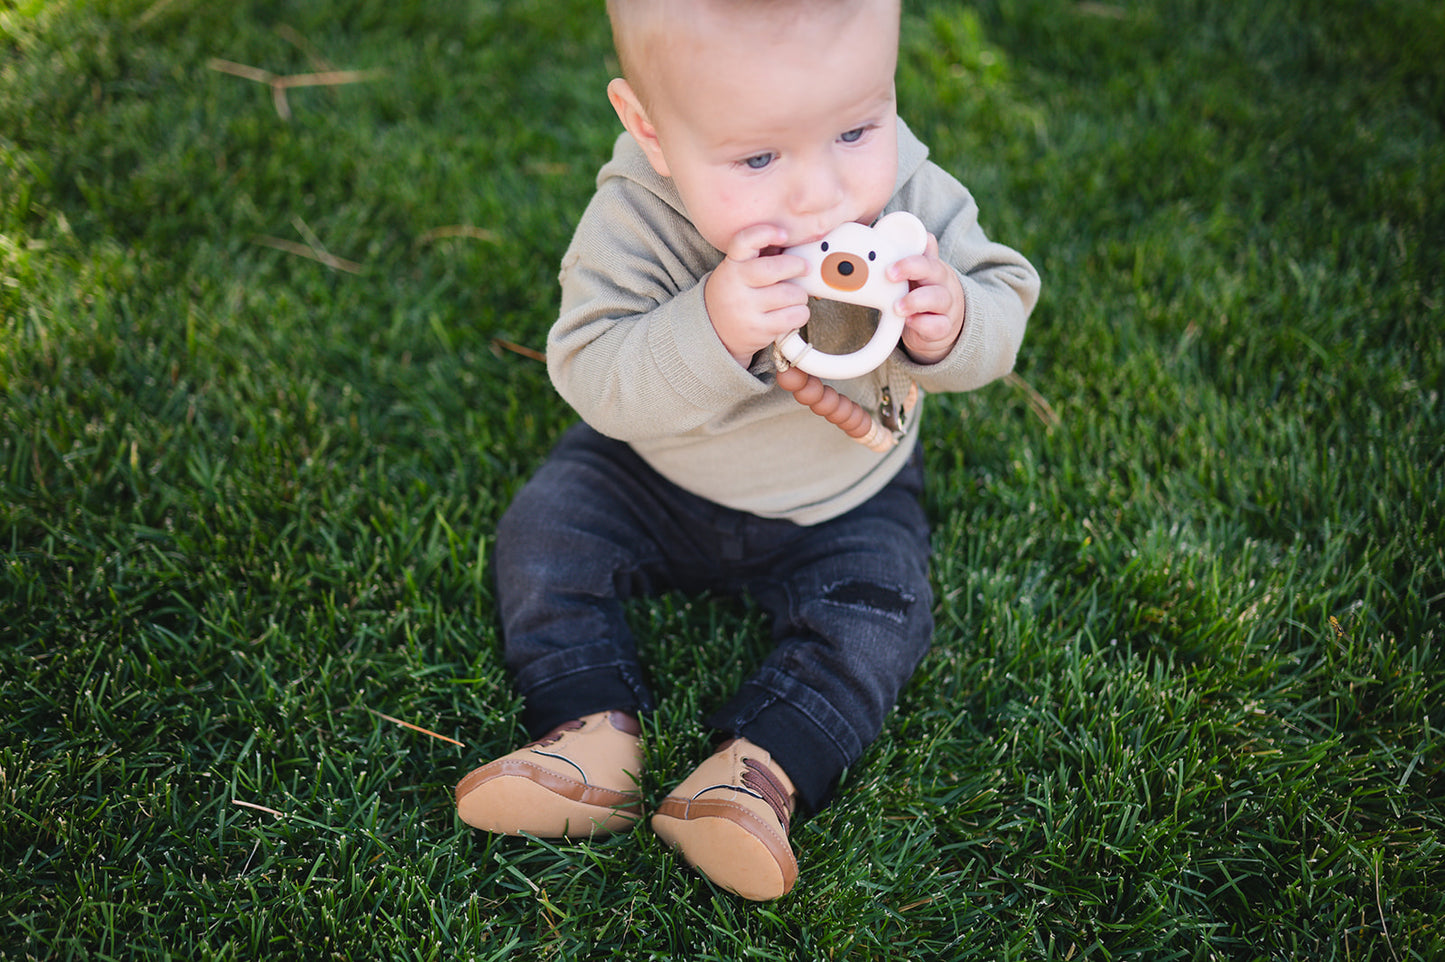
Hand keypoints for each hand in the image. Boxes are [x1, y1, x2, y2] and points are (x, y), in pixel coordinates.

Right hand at [705, 224, 810, 365]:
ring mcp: (747, 310)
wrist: (716, 331)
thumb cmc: (736, 295)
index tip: (783, 234)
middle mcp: (736, 286)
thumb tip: (797, 248)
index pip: (744, 241)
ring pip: (792, 294)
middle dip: (798, 266)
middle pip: (776, 269)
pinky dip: (801, 313)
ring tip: (793, 296)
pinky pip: (796, 316)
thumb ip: (761, 258)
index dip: (766, 233)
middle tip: (804, 268)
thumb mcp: (737, 271)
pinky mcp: (760, 329)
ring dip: (800, 295)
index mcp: (732, 266)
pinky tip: (792, 312)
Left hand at [888, 233, 965, 363]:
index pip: (925, 255)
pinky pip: (939, 326)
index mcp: (932, 267)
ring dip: (916, 301)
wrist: (941, 325)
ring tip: (898, 307)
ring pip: (939, 299)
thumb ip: (907, 256)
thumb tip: (891, 232)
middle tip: (890, 275)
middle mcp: (942, 283)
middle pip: (935, 271)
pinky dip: (924, 324)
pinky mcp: (944, 328)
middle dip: (912, 269)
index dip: (909, 258)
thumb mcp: (917, 275)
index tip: (889, 265)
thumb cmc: (923, 293)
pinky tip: (909, 322)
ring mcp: (946, 306)